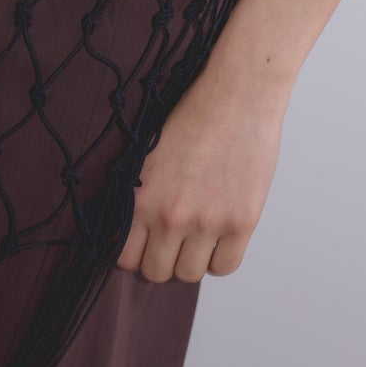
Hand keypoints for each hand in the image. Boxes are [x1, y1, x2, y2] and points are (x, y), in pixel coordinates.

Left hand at [114, 63, 286, 283]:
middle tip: (176, 238)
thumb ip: (142, 196)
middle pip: (156, 272)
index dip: (137, 252)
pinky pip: (224, 267)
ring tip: (201, 233)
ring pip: (188, 274)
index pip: (125, 258)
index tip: (148, 242)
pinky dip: (221, 257)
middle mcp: (169, 216)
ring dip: (192, 259)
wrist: (240, 92)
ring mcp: (206, 222)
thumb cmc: (196, 113)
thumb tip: (137, 233)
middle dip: (164, 258)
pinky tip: (222, 235)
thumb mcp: (151, 154)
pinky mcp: (240, 222)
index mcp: (140, 198)